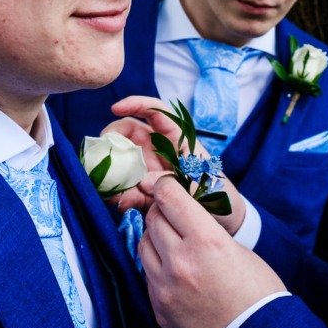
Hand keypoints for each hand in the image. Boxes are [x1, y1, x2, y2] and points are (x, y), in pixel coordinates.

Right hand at [111, 95, 247, 232]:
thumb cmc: (219, 195)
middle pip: (132, 133)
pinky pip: (127, 188)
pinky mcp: (147, 192)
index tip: (115, 107)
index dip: (136, 104)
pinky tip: (118, 201)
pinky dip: (119, 194)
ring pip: (125, 160)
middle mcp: (162, 150)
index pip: (156, 111)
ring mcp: (153, 170)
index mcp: (179, 139)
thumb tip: (141, 183)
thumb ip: (170, 181)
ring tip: (104, 180)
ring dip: (112, 168)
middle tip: (101, 150)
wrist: (226, 223)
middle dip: (114, 137)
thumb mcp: (199, 184)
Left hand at [139, 175, 284, 327]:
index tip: (169, 186)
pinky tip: (175, 271)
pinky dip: (157, 267)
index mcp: (206, 242)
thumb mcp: (237, 249)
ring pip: (143, 245)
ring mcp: (165, 288)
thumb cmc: (257, 292)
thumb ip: (206, 230)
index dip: (168, 186)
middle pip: (153, 218)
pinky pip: (147, 275)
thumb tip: (184, 215)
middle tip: (173, 214)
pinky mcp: (159, 308)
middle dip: (162, 212)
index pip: (169, 198)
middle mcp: (180, 262)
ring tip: (173, 243)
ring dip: (155, 238)